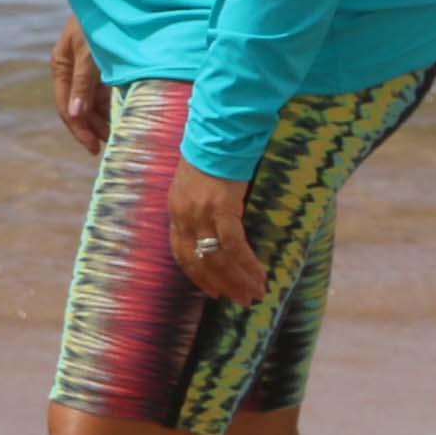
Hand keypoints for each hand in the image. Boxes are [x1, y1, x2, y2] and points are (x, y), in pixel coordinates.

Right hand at [49, 18, 108, 154]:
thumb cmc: (99, 23)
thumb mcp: (89, 53)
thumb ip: (83, 84)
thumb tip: (75, 114)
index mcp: (62, 67)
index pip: (66, 107)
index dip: (79, 129)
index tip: (94, 148)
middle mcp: (72, 70)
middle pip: (79, 107)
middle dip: (93, 128)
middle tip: (111, 147)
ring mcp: (87, 69)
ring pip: (93, 102)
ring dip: (104, 119)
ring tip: (120, 136)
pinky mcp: (102, 66)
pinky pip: (105, 93)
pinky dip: (113, 106)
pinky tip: (125, 116)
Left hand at [167, 162, 265, 304]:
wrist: (218, 135)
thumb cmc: (212, 159)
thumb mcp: (196, 189)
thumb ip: (200, 211)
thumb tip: (216, 234)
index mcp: (175, 212)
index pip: (181, 254)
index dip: (197, 276)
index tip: (213, 292)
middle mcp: (183, 216)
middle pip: (199, 261)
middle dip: (222, 284)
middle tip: (241, 300)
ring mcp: (201, 213)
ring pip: (218, 258)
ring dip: (239, 279)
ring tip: (256, 292)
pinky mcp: (222, 208)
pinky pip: (233, 245)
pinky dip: (246, 263)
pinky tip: (260, 273)